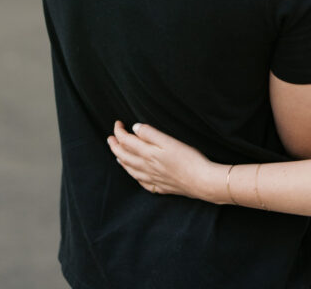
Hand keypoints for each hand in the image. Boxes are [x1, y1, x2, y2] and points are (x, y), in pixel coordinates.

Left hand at [107, 120, 224, 203]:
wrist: (200, 181)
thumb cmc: (188, 159)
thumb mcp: (169, 141)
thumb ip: (151, 134)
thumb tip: (134, 128)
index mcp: (148, 154)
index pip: (126, 141)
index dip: (119, 132)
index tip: (117, 123)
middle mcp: (146, 167)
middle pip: (124, 156)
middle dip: (115, 146)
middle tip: (110, 138)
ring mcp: (152, 179)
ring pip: (130, 170)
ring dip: (121, 160)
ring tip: (117, 155)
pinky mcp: (160, 187)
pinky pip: (141, 182)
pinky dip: (134, 175)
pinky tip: (136, 175)